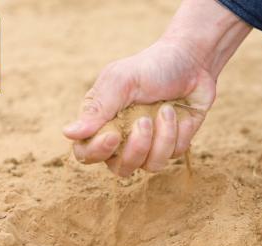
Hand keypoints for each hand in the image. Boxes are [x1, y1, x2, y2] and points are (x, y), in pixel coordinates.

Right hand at [63, 0, 250, 175]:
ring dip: (162, 138)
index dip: (98, 151)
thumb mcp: (122, 81)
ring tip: (167, 110)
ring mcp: (149, 144)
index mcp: (101, 121)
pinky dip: (179, 132)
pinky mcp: (173, 145)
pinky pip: (174, 154)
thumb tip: (68, 134)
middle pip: (120, 168)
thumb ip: (97, 108)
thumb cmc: (152, 66)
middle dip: (136, 148)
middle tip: (145, 121)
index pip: (86, 153)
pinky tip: (180, 112)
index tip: (114, 135)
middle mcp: (123, 138)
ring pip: (150, 166)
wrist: (192, 61)